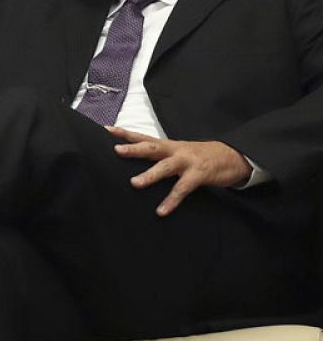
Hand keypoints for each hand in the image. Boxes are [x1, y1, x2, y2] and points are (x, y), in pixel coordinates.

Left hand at [107, 125, 252, 216]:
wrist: (233, 157)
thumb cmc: (200, 157)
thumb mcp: (179, 153)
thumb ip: (160, 158)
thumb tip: (136, 167)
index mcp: (169, 145)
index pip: (144, 137)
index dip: (126, 134)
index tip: (106, 129)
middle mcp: (176, 150)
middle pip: (152, 147)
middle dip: (134, 149)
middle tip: (116, 150)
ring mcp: (188, 161)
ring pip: (166, 167)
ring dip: (150, 175)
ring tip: (134, 183)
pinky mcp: (199, 174)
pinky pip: (183, 188)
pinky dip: (172, 200)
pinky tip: (161, 211)